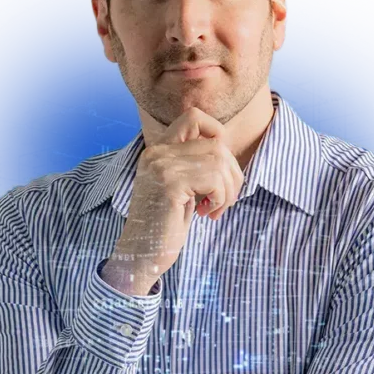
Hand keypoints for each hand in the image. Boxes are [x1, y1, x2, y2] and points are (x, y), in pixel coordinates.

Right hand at [107, 106, 243, 288]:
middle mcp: (157, 153)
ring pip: (220, 161)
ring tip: (214, 209)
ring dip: (228, 190)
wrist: (141, 256)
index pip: (194, 117)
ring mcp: (162, 166)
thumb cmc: (164, 226)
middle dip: (232, 174)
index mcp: (158, 150)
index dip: (217, 134)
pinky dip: (220, 199)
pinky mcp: (169, 184)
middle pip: (217, 143)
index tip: (219, 167)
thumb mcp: (181, 188)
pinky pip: (215, 179)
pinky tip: (206, 213)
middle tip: (222, 200)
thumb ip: (194, 165)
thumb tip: (226, 150)